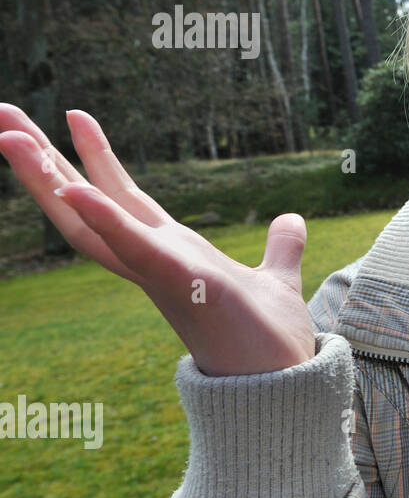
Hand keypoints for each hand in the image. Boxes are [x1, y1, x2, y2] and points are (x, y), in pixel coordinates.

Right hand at [0, 105, 316, 375]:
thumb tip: (291, 222)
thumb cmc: (269, 340)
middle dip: (42, 159)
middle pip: (84, 202)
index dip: (96, 159)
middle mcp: (154, 260)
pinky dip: (103, 219)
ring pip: (88, 221)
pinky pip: (132, 247)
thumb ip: (280, 249)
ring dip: (46, 179)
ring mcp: (160, 273)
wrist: (286, 385)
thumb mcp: (275, 279)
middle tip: (1, 112)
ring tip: (9, 133)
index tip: (73, 115)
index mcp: (171, 253)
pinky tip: (72, 186)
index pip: (121, 199)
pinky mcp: (182, 284)